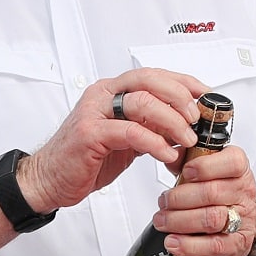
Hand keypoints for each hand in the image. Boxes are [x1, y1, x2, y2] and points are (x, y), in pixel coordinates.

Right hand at [21, 68, 204, 213]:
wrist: (49, 180)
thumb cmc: (88, 158)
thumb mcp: (129, 140)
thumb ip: (153, 128)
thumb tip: (188, 127)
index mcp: (113, 91)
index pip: (154, 75)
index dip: (184, 82)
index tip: (206, 95)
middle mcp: (104, 95)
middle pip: (150, 80)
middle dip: (180, 96)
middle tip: (197, 117)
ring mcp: (94, 112)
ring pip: (142, 102)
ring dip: (172, 120)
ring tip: (188, 139)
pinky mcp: (90, 134)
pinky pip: (130, 131)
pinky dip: (154, 142)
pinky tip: (167, 154)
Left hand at [155, 143, 255, 255]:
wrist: (246, 218)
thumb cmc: (223, 191)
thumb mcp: (210, 169)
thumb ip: (188, 159)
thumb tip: (170, 155)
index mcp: (239, 169)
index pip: (232, 162)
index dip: (205, 166)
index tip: (184, 171)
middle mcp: (243, 192)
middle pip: (212, 192)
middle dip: (180, 197)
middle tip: (163, 201)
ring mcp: (242, 218)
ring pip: (212, 219)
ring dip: (180, 220)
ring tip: (162, 220)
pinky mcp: (237, 243)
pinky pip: (213, 245)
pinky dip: (189, 245)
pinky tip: (172, 242)